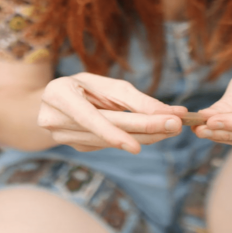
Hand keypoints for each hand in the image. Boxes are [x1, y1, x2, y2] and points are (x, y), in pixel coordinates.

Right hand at [38, 73, 186, 153]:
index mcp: (59, 96)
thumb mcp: (107, 84)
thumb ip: (135, 99)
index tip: (138, 147)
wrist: (56, 101)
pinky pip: (112, 145)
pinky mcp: (79, 148)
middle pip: (107, 130)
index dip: (112, 133)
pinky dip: (135, 139)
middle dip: (144, 128)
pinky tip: (153, 132)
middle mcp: (56, 121)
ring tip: (172, 127)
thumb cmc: (84, 87)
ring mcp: (64, 138)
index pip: (88, 118)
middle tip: (175, 124)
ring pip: (112, 143)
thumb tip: (167, 112)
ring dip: (146, 136)